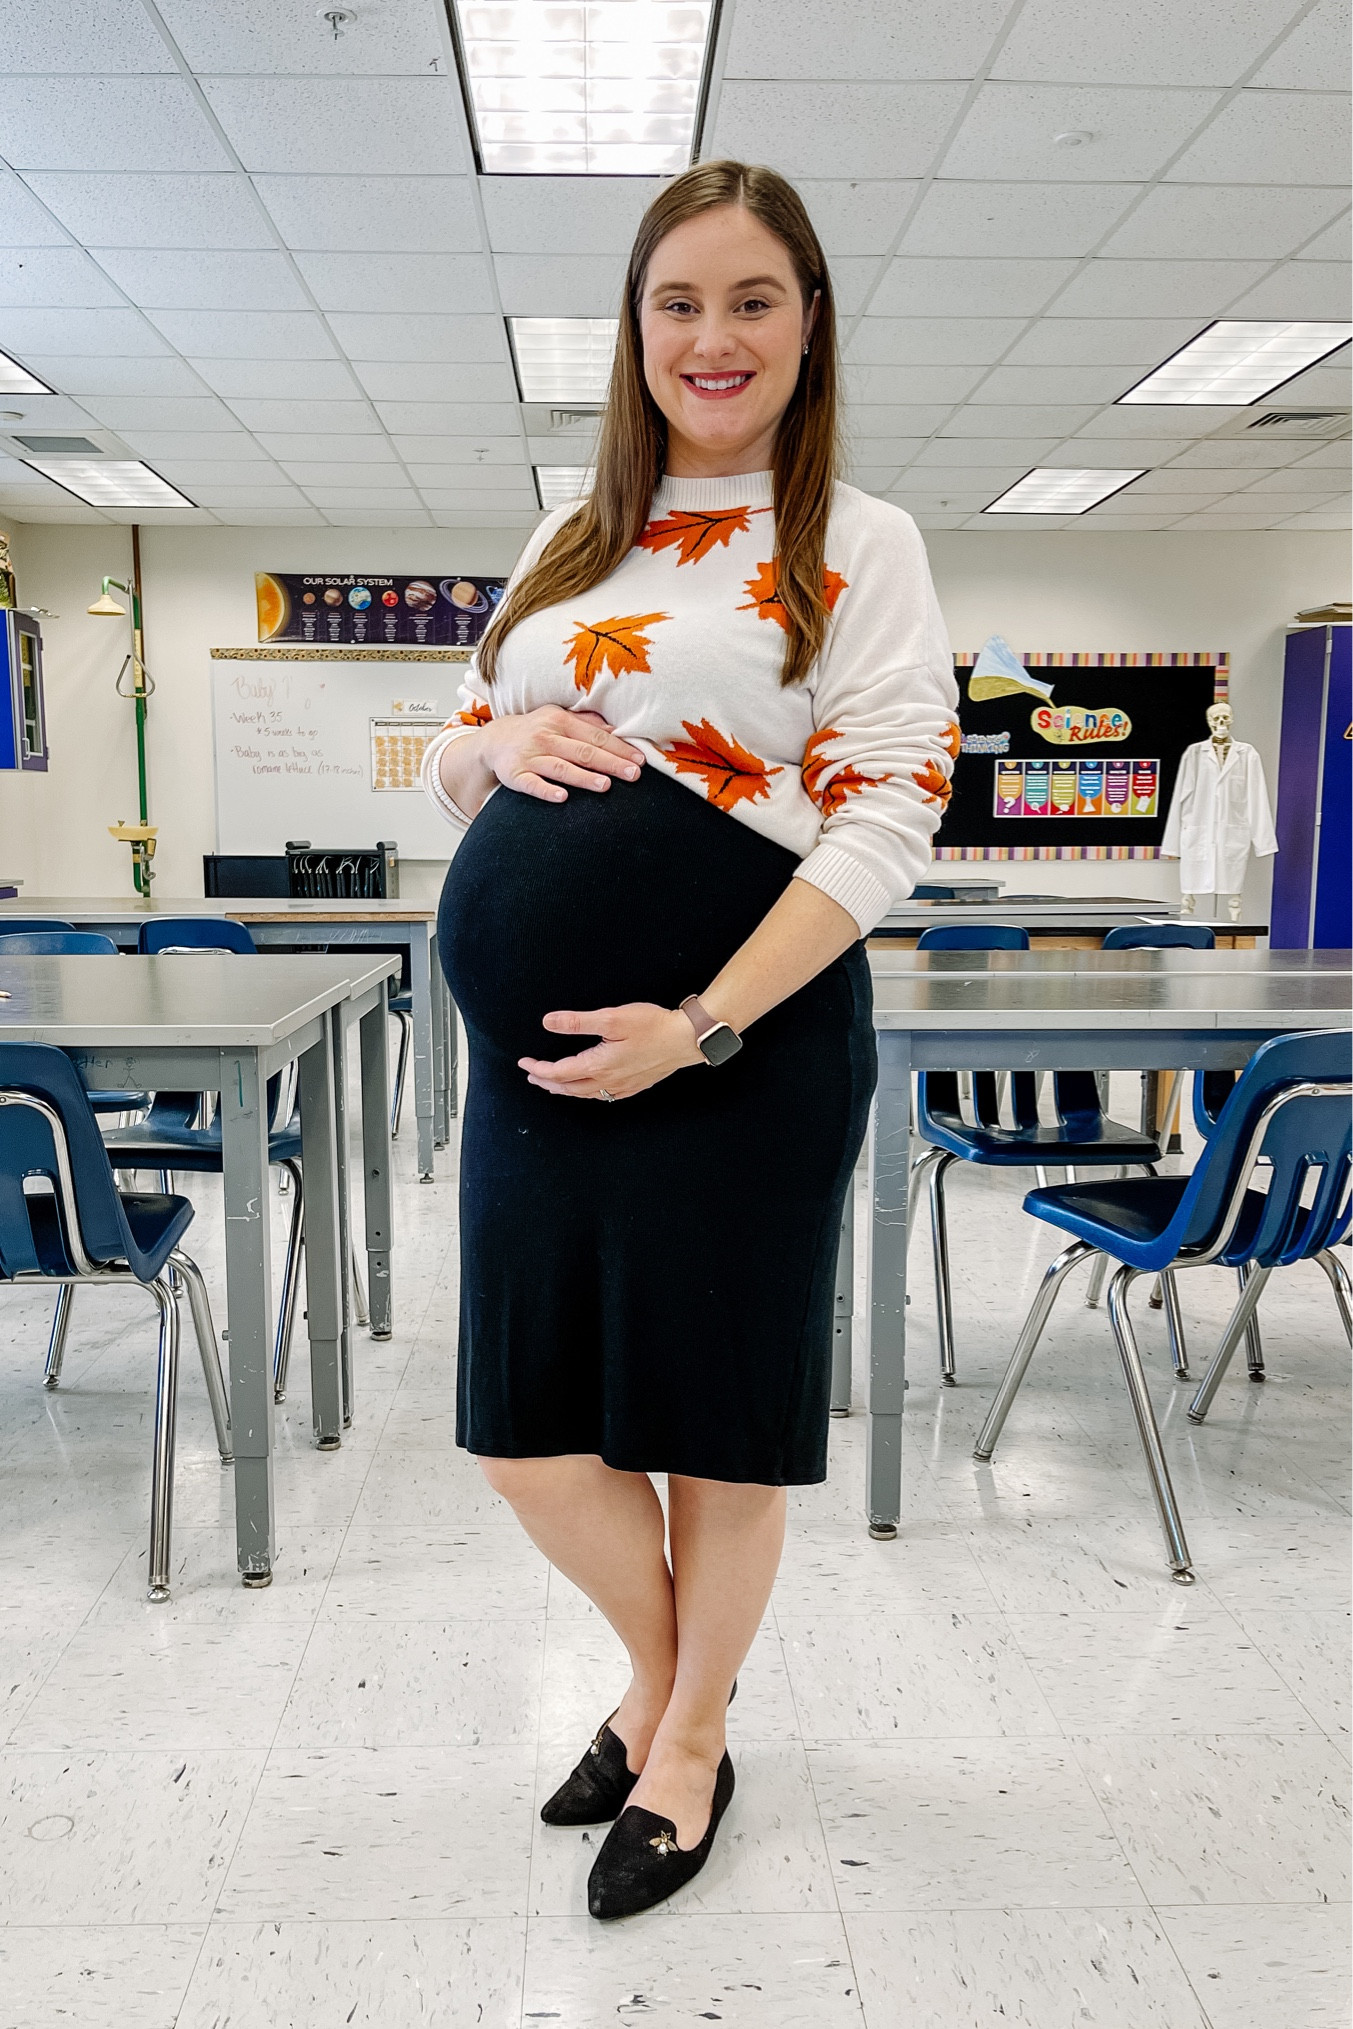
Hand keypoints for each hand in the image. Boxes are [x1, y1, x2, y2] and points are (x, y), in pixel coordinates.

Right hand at [479, 706, 644, 803]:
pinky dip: (546, 790)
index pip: (595, 736)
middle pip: (582, 752)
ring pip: (560, 767)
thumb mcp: (559, 718)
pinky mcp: (514, 774)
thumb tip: (618, 730)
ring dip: (583, 777)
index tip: (640, 761)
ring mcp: (529, 756)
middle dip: (610, 763)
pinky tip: (562, 797)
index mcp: (560, 720)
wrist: (494, 740)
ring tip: (606, 786)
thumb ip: (587, 723)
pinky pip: (531, 785)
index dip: (619, 748)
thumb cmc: (536, 730)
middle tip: (633, 775)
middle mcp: (545, 736)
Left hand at [520, 1003, 703, 1100]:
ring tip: (552, 1085)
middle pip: (569, 1088)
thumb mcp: (612, 1018)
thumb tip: (549, 1022)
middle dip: (547, 1082)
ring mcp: (623, 1086)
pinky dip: (587, 1093)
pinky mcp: (635, 1085)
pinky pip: (603, 1096)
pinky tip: (588, 1089)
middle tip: (532, 1076)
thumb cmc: (654, 1026)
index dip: (539, 1068)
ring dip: (565, 1090)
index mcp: (599, 1065)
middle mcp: (609, 1081)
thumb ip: (577, 1022)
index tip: (524, 1063)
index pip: (559, 1071)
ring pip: (585, 1094)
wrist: (687, 1039)